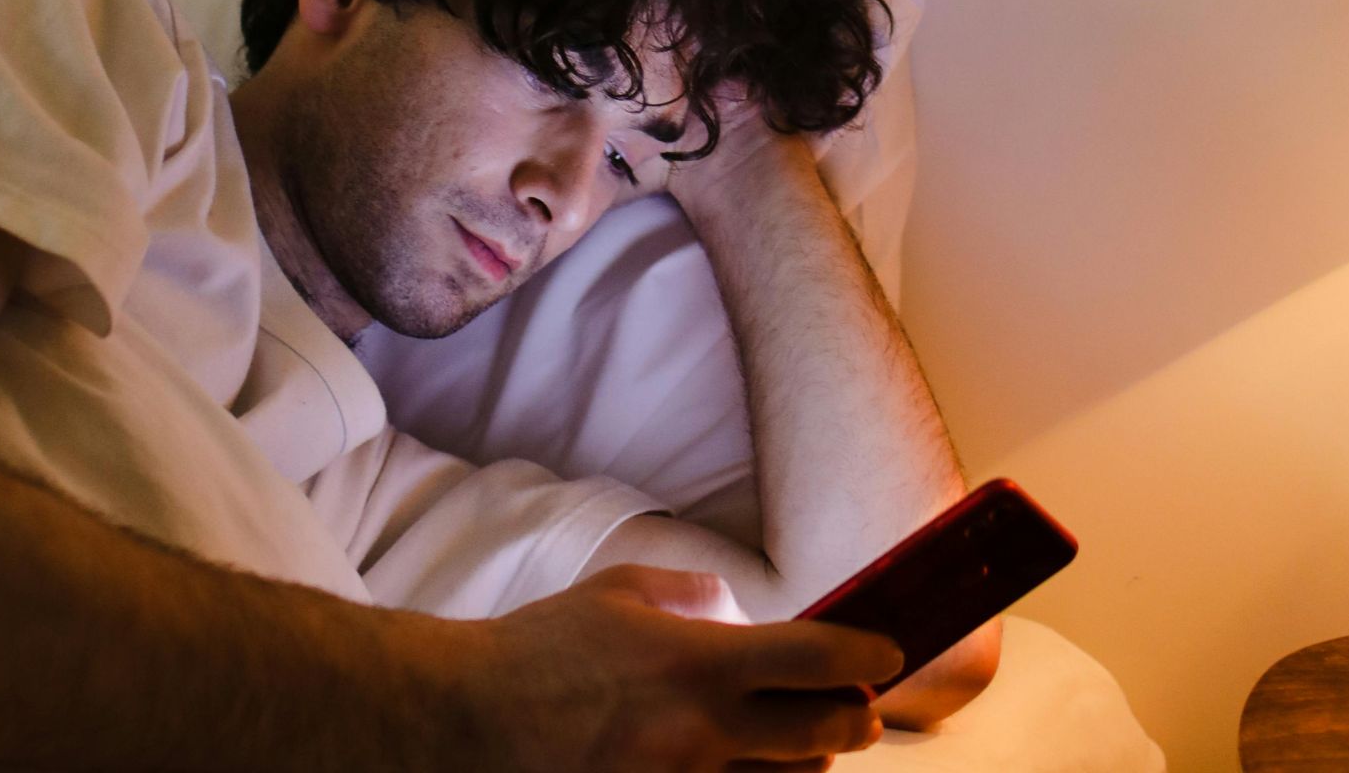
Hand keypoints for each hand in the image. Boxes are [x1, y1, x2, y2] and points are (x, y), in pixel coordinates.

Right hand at [451, 565, 902, 771]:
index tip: (886, 653)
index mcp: (698, 661)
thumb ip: (692, 597)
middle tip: (857, 709)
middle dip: (852, 720)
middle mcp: (700, 731)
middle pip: (821, 734)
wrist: (461, 721)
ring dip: (806, 765)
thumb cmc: (540, 650)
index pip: (817, 657)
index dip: (866, 655)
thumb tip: (739, 612)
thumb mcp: (620, 593)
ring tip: (806, 747)